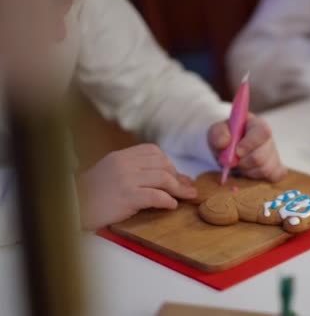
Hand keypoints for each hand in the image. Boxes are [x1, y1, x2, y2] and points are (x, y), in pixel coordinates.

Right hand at [77, 144, 197, 229]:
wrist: (70, 210)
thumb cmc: (91, 197)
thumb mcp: (111, 175)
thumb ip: (134, 172)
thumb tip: (167, 177)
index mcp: (120, 157)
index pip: (153, 152)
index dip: (169, 163)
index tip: (177, 176)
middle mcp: (123, 164)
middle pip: (162, 164)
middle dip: (178, 176)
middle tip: (187, 189)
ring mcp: (125, 179)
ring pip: (163, 177)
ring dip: (178, 188)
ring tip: (185, 197)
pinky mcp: (126, 196)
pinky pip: (156, 195)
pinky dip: (168, 200)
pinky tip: (171, 206)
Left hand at [208, 115, 286, 181]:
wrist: (228, 148)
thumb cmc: (225, 137)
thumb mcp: (216, 131)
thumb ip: (218, 134)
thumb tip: (226, 142)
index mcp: (256, 125)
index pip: (262, 132)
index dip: (250, 143)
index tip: (237, 152)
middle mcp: (268, 139)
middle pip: (262, 155)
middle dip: (244, 162)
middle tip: (233, 161)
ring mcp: (273, 154)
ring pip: (265, 169)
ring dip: (247, 171)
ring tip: (239, 165)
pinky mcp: (274, 168)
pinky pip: (273, 176)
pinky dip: (259, 177)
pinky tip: (250, 172)